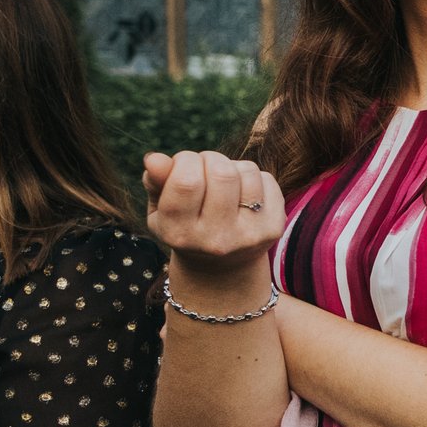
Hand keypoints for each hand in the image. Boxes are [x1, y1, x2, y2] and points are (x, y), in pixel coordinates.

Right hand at [144, 150, 284, 300]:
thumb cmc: (185, 227)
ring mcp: (249, 235)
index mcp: (180, 234)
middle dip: (210, 159)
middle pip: (221, 173)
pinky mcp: (273, 228)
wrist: (222, 268)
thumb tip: (153, 158)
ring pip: (246, 171)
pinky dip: (253, 177)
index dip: (185, 160)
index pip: (186, 181)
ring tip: (222, 183)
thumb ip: (155, 183)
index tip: (183, 164)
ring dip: (232, 166)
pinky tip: (241, 194)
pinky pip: (266, 179)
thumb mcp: (161, 210)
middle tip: (204, 168)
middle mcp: (216, 239)